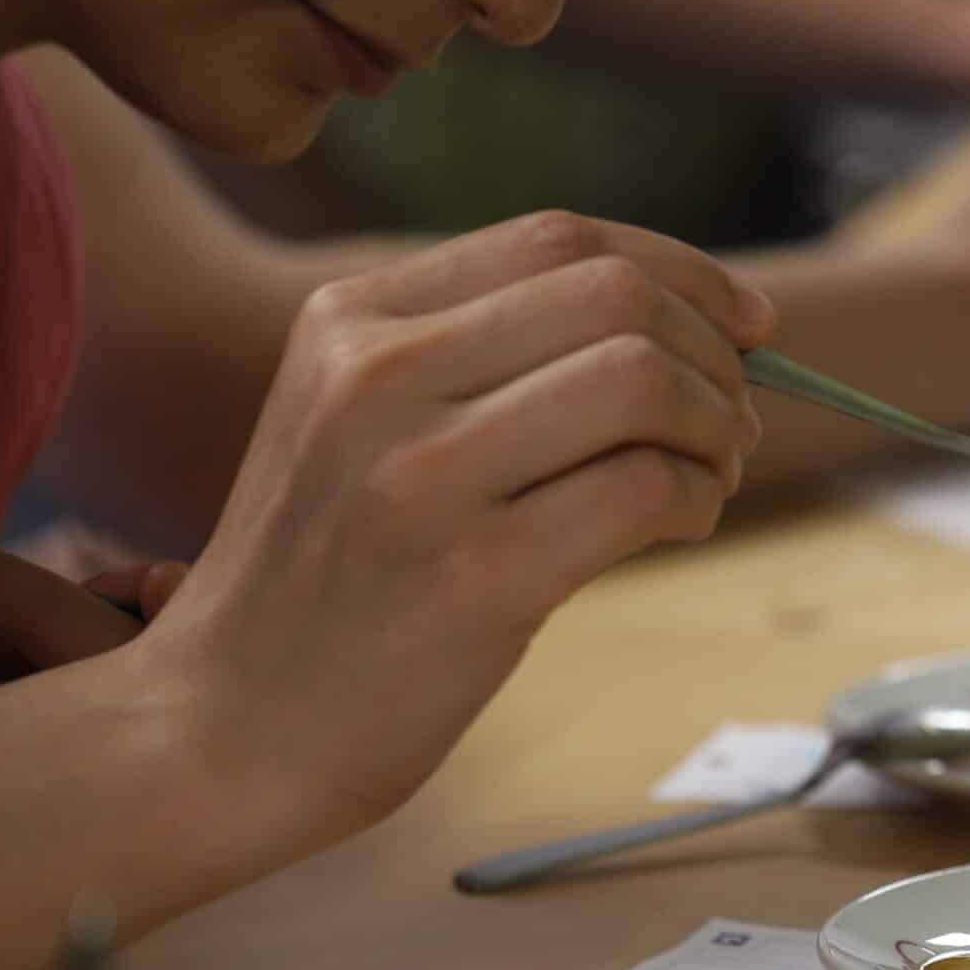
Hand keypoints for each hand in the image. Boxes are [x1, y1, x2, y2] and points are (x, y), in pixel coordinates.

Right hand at [131, 211, 773, 842]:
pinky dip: (696, 499)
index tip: (748, 325)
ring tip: (712, 479)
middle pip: (616, 299)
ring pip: (642, 381)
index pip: (560, 240)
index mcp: (350, 320)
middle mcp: (377, 377)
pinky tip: (684, 525)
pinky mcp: (473, 577)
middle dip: (715, 354)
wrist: (221, 729)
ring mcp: (420, 476)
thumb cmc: (323, 585)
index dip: (685, 273)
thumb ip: (479, 361)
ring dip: (716, 427)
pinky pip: (642, 490)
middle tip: (735, 421)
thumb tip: (673, 321)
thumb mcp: (356, 427)